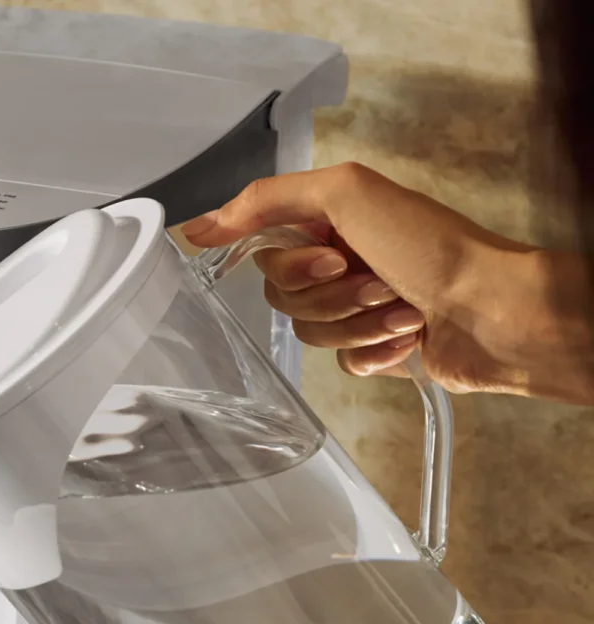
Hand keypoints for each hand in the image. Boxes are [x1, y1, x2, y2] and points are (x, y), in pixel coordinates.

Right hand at [182, 163, 593, 403]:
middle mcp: (339, 259)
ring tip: (403, 310)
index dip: (292, 265)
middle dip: (331, 297)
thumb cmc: (431, 249)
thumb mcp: (346, 195)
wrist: (492, 312)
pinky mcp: (372, 348)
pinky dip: (373, 352)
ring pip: (309, 332)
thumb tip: (198, 224)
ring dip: (358, 324)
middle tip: (374, 281)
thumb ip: (267, 200)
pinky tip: (408, 336)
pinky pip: (339, 362)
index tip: (331, 259)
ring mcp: (356, 306)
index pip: (264, 249)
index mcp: (330, 220)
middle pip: (282, 297)